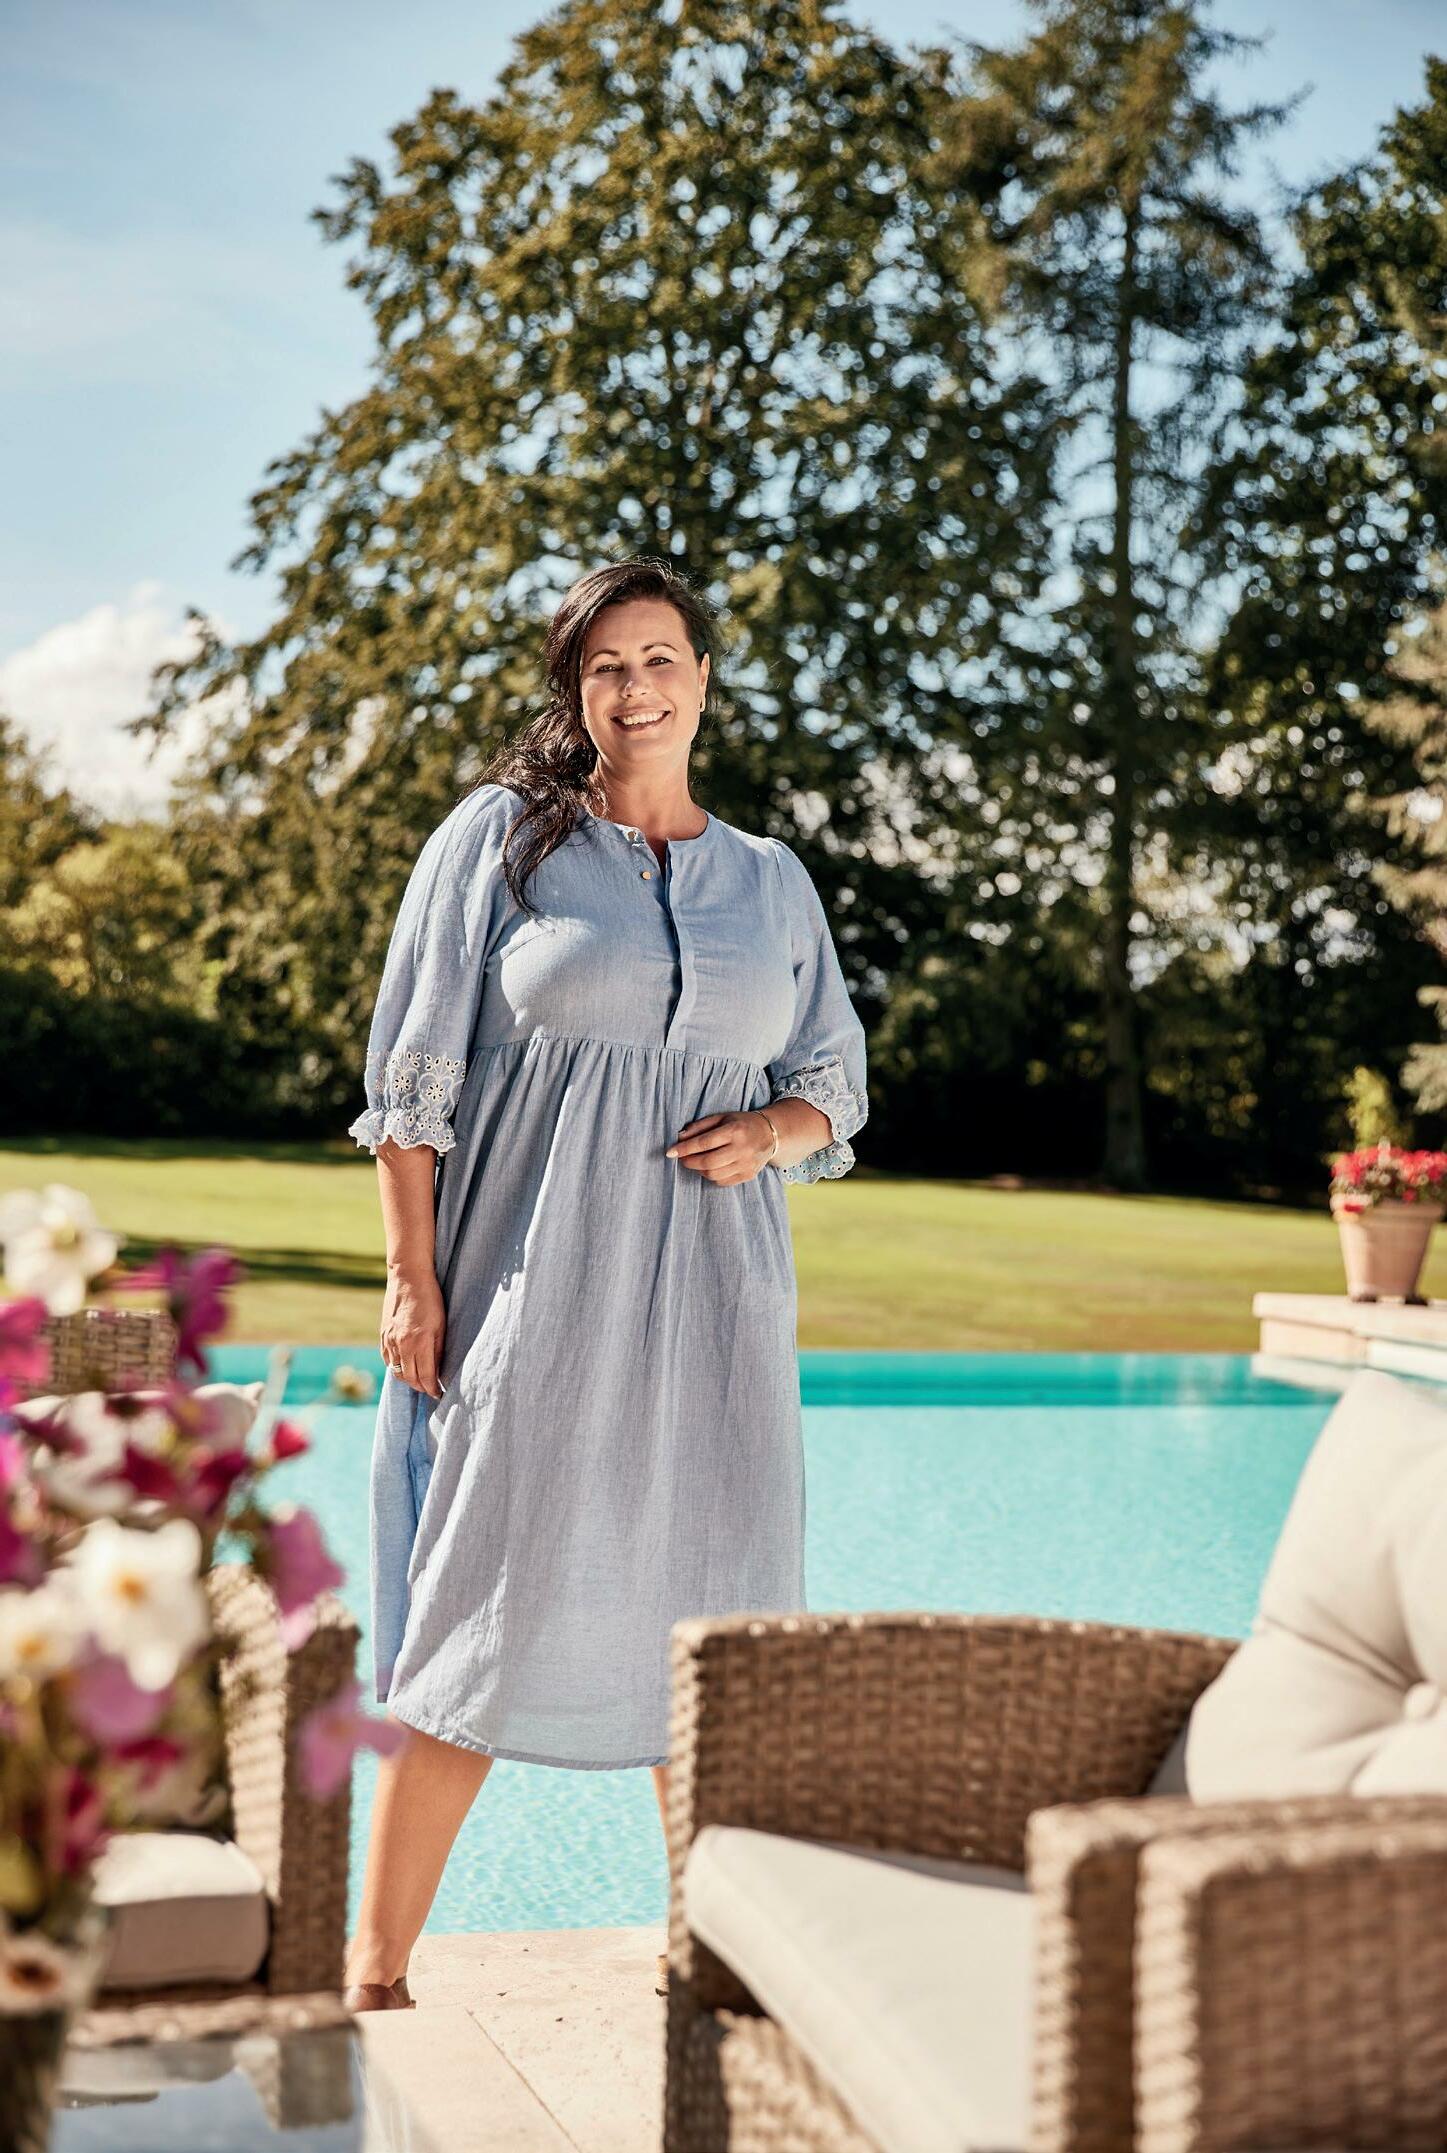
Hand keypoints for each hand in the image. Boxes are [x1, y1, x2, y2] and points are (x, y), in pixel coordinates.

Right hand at [380, 1266, 445, 1396]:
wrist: (408, 1277)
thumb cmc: (431, 1299)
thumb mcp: (442, 1325)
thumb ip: (439, 1350)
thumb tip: (440, 1372)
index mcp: (419, 1342)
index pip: (426, 1376)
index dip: (433, 1389)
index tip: (440, 1394)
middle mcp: (402, 1344)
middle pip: (410, 1378)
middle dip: (422, 1387)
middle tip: (431, 1390)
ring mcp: (390, 1340)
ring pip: (397, 1371)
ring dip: (409, 1380)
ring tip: (420, 1381)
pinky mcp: (383, 1335)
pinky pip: (388, 1360)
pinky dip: (396, 1368)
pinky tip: (405, 1367)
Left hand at [666, 1111, 775, 1185]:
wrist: (770, 1134)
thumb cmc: (741, 1123)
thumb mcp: (721, 1117)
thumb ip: (700, 1126)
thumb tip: (679, 1137)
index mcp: (735, 1130)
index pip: (704, 1143)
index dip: (685, 1148)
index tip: (670, 1152)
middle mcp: (742, 1149)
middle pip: (708, 1162)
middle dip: (690, 1162)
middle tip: (682, 1158)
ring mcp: (746, 1164)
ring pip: (714, 1175)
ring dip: (699, 1170)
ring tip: (696, 1162)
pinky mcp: (748, 1175)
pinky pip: (722, 1182)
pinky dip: (711, 1176)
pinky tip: (711, 1167)